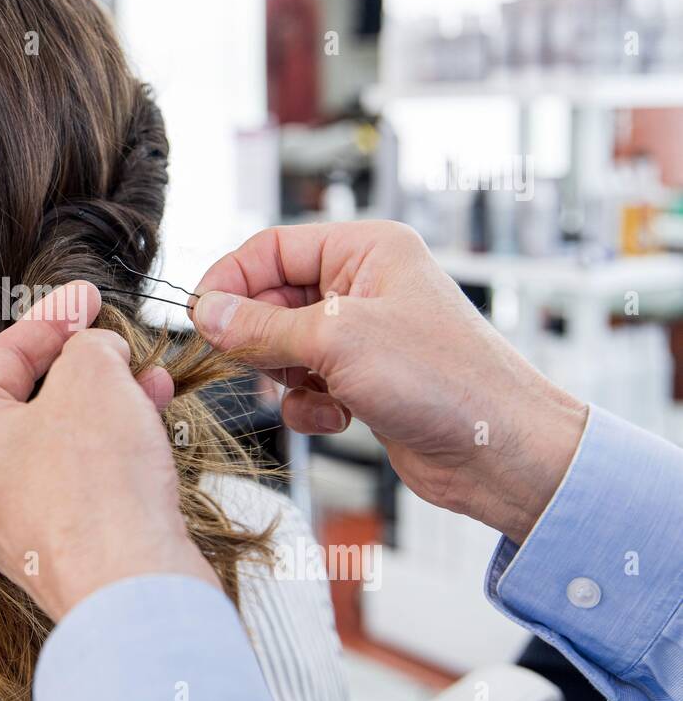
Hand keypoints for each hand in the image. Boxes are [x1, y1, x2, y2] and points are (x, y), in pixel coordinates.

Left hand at [0, 281, 217, 620]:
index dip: (54, 317)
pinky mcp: (64, 547)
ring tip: (150, 384)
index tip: (86, 299)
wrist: (131, 585)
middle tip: (118, 344)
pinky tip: (151, 431)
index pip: (4, 356)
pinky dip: (116, 451)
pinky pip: (87, 481)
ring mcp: (20, 522)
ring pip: (66, 441)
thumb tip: (96, 350)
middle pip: (35, 401)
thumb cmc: (95, 488)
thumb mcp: (92, 375)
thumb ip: (87, 344)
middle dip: (87, 366)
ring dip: (110, 406)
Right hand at [191, 221, 587, 543]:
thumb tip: (205, 313)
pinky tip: (337, 416)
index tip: (198, 314)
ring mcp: (363, 336)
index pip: (274, 248)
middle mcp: (364, 286)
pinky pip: (305, 384)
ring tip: (314, 389)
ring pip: (283, 345)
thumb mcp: (337, 340)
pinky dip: (308, 404)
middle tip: (245, 361)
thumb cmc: (442, 379)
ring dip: (285, 374)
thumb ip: (262, 326)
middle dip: (258, 335)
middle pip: (273, 299)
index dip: (231, 278)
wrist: (502, 452)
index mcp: (367, 250)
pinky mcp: (363, 381)